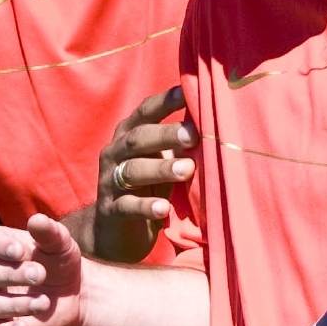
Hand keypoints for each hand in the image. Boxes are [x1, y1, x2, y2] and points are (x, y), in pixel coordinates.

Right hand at [0, 213, 82, 325]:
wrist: (74, 293)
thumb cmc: (60, 261)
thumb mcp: (60, 244)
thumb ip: (49, 232)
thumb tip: (36, 220)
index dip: (1, 247)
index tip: (21, 252)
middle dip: (12, 275)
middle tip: (41, 275)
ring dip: (17, 304)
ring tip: (45, 302)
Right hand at [92, 86, 195, 262]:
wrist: (115, 233)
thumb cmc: (147, 188)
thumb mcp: (162, 161)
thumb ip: (180, 144)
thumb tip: (217, 123)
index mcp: (128, 135)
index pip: (145, 112)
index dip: (165, 102)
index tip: (188, 92)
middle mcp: (115, 153)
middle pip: (138, 138)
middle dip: (165, 134)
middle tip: (193, 134)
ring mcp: (109, 182)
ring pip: (132, 170)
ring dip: (160, 168)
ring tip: (186, 169)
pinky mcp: (111, 211)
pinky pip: (127, 206)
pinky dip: (145, 206)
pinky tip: (163, 208)